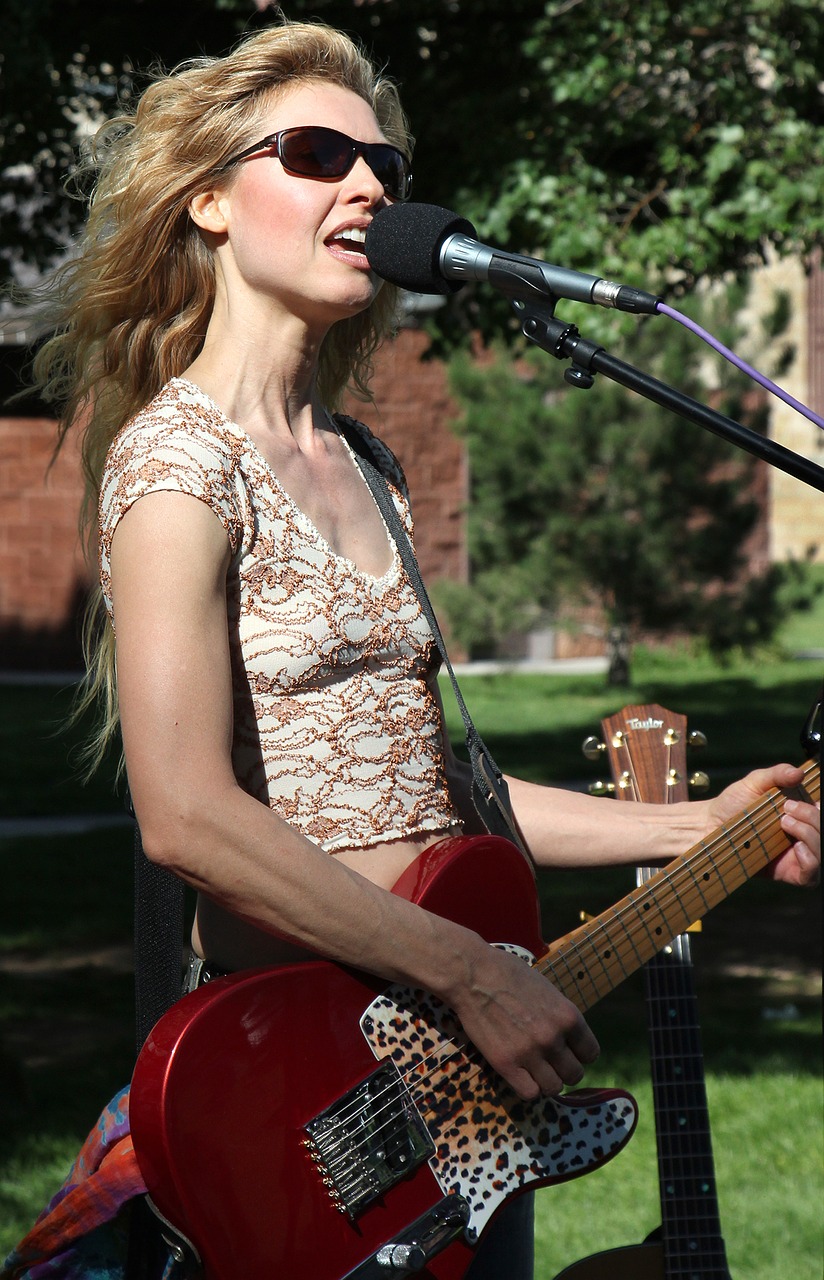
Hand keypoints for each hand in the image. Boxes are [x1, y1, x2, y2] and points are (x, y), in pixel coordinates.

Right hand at [449, 942, 599, 1101]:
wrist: (472, 974)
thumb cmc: (508, 974)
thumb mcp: (546, 989)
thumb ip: (560, 1015)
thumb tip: (570, 1037)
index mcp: (568, 1016)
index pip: (591, 1053)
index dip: (580, 1054)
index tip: (568, 1051)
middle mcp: (553, 1038)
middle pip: (574, 1074)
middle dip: (564, 1069)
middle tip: (550, 1062)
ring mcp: (529, 1053)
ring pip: (554, 1087)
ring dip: (547, 1081)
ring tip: (535, 1069)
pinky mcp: (505, 1064)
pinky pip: (529, 1093)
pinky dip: (527, 1087)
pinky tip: (520, 1074)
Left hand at [708, 764, 819, 887]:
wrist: (709, 825)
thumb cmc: (732, 803)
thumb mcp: (754, 782)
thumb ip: (776, 774)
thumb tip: (799, 773)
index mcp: (800, 814)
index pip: (820, 812)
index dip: (819, 807)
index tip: (809, 800)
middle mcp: (803, 835)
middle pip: (823, 831)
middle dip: (813, 817)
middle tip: (787, 808)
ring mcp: (796, 855)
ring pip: (821, 852)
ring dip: (811, 835)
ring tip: (785, 822)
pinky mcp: (786, 872)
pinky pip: (811, 875)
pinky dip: (810, 860)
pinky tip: (797, 847)